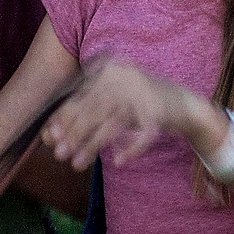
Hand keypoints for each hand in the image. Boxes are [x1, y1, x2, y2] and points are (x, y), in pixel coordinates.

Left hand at [43, 61, 203, 170]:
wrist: (184, 103)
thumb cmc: (139, 105)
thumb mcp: (111, 102)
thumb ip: (84, 112)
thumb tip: (48, 135)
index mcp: (109, 69)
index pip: (81, 95)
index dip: (64, 117)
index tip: (50, 137)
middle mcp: (125, 76)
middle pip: (93, 108)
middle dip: (74, 134)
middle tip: (58, 155)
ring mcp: (143, 92)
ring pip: (112, 123)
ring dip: (93, 146)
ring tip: (77, 164)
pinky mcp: (159, 110)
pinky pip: (142, 134)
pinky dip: (132, 149)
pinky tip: (119, 162)